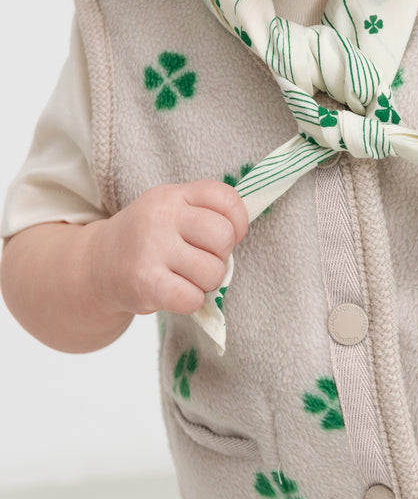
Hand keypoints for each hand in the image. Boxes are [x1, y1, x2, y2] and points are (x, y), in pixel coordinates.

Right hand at [85, 181, 248, 317]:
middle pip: (223, 237)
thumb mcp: (172, 211)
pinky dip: (191, 302)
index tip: (224, 237)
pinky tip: (174, 293)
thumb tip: (241, 232)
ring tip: (184, 278)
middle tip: (199, 261)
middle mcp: (160, 216)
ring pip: (213, 272)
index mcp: (173, 195)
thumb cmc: (148, 241)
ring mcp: (150, 248)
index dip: (238, 223)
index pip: (227, 199)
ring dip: (206, 283)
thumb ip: (206, 213)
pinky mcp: (144, 283)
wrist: (95, 267)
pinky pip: (193, 298)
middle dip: (220, 257)